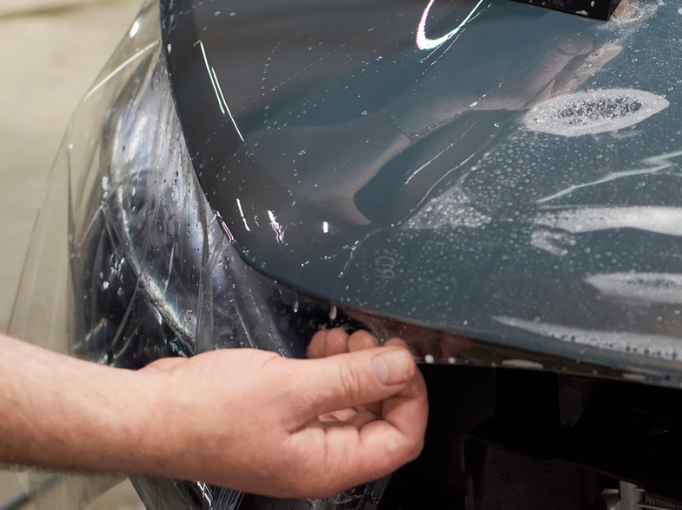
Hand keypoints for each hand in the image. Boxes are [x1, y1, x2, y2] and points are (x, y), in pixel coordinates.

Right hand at [138, 330, 425, 497]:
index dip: (411, 398)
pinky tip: (321, 344)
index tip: (403, 358)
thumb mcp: (292, 389)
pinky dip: (332, 368)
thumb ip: (352, 379)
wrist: (148, 413)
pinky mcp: (282, 417)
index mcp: (327, 465)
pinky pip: (324, 395)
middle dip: (383, 375)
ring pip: (352, 403)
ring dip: (357, 366)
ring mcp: (299, 439)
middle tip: (369, 338)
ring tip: (343, 336)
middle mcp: (317, 458)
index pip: (401, 440)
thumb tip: (401, 367)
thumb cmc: (205, 413)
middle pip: (380, 420)